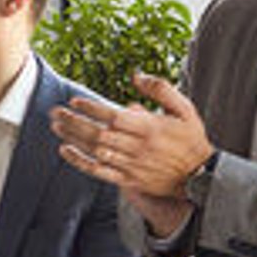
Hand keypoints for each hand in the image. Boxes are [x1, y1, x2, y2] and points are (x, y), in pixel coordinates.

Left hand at [50, 73, 214, 200]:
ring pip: (95, 151)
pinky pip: (98, 171)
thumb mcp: (185, 109)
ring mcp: (131, 165)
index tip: (74, 101)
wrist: (202, 177)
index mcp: (150, 127)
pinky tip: (65, 151)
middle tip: (55, 111)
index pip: (113, 116)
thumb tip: (135, 76)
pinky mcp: (128, 180)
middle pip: (98, 133)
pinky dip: (79, 162)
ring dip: (72, 138)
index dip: (92, 108)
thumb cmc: (191, 139)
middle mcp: (138, 147)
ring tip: (55, 126)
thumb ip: (161, 89)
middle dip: (73, 121)